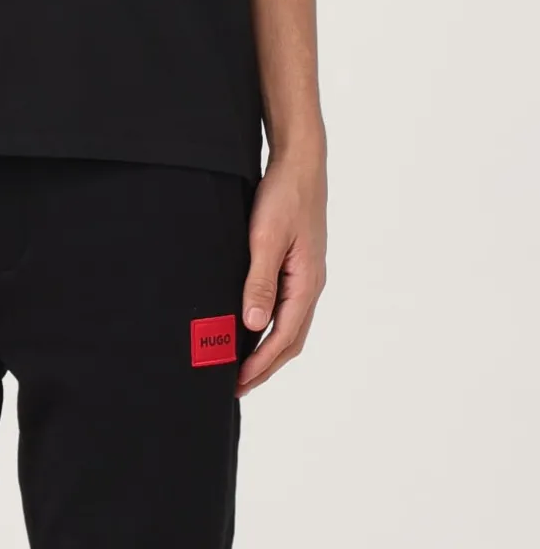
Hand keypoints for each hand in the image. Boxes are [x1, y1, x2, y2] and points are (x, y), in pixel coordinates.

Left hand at [236, 145, 326, 395]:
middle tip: (236, 385)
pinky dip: (270, 325)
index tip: (238, 382)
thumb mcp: (265, 238)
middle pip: (290, 339)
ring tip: (241, 364)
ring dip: (268, 348)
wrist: (299, 163)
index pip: (284, 337)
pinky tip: (251, 325)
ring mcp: (306, 275)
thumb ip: (260, 282)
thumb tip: (252, 325)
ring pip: (290, 324)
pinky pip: (286, 306)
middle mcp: (311, 285)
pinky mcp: (297, 264)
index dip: (261, 363)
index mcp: (307, 283)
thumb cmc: (284, 196)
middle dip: (265, 365)